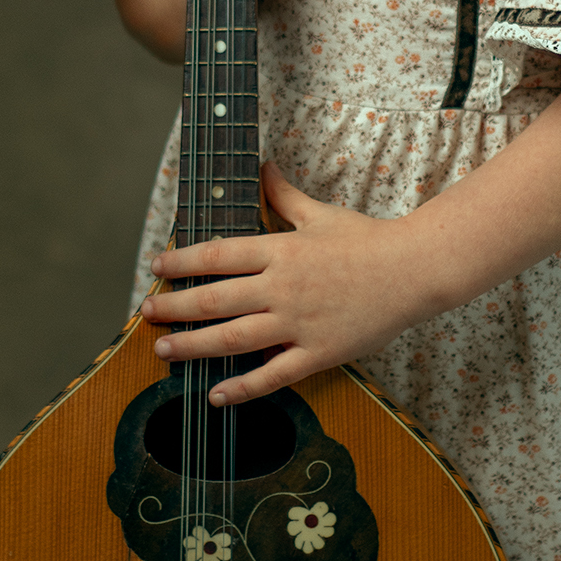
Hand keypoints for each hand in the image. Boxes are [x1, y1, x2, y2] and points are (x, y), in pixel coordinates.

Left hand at [142, 164, 424, 403]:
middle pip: (216, 298)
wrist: (415, 269)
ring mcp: (299, 323)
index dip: (182, 262)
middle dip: (175, 306)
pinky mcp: (319, 352)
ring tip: (164, 349)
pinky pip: (273, 375)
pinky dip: (242, 388)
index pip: (218, 255)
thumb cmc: (368, 239)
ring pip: (234, 338)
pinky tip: (216, 395)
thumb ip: (283, 195)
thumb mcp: (320, 212)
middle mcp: (282, 287)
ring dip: (193, 345)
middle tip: (146, 312)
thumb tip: (263, 165)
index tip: (157, 268)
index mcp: (281, 250)